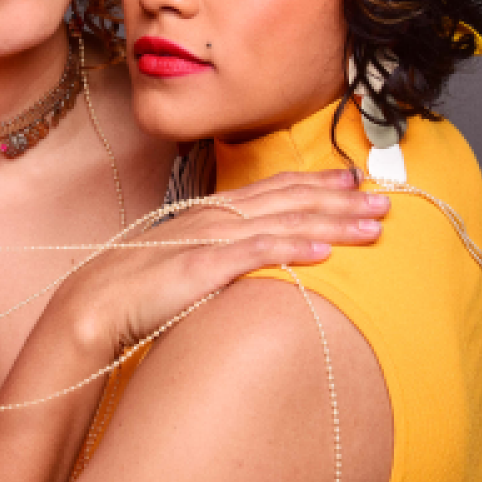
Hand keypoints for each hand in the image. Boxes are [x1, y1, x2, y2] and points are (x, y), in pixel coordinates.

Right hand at [52, 169, 390, 355]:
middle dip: (341, 199)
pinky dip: (290, 248)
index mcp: (213, 213)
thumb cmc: (140, 287)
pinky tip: (322, 252)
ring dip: (331, 221)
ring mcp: (210, 239)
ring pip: (282, 222)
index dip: (318, 182)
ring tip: (372, 224)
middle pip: (289, 201)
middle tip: (386, 199)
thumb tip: (255, 257)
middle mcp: (217, 217)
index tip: (356, 178)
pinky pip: (253, 255)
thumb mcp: (189, 259)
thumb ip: (224, 252)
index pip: (275, 189)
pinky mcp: (201, 267)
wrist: (95, 302)